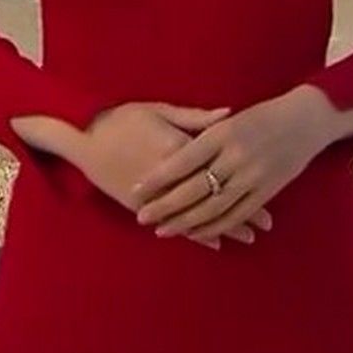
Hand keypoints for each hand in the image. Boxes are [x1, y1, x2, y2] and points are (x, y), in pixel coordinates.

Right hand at [72, 102, 275, 249]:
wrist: (83, 137)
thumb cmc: (122, 117)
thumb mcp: (159, 109)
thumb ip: (195, 117)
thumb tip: (228, 114)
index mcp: (181, 146)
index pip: (221, 166)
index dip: (245, 178)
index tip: (270, 187)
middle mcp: (174, 175)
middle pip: (215, 194)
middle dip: (243, 210)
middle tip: (267, 224)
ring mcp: (158, 194)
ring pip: (199, 214)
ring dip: (225, 226)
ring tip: (249, 237)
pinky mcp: (144, 207)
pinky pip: (175, 222)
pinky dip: (196, 233)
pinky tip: (215, 243)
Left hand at [130, 89, 333, 243]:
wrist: (307, 119)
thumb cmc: (264, 115)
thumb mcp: (231, 118)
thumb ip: (202, 129)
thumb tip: (170, 151)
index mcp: (223, 133)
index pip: (183, 160)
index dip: (158, 177)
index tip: (135, 189)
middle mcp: (236, 156)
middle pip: (194, 188)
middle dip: (165, 205)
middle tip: (141, 217)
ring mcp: (253, 176)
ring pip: (213, 207)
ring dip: (186, 222)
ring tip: (163, 230)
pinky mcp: (267, 192)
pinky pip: (236, 215)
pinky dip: (215, 227)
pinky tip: (197, 234)